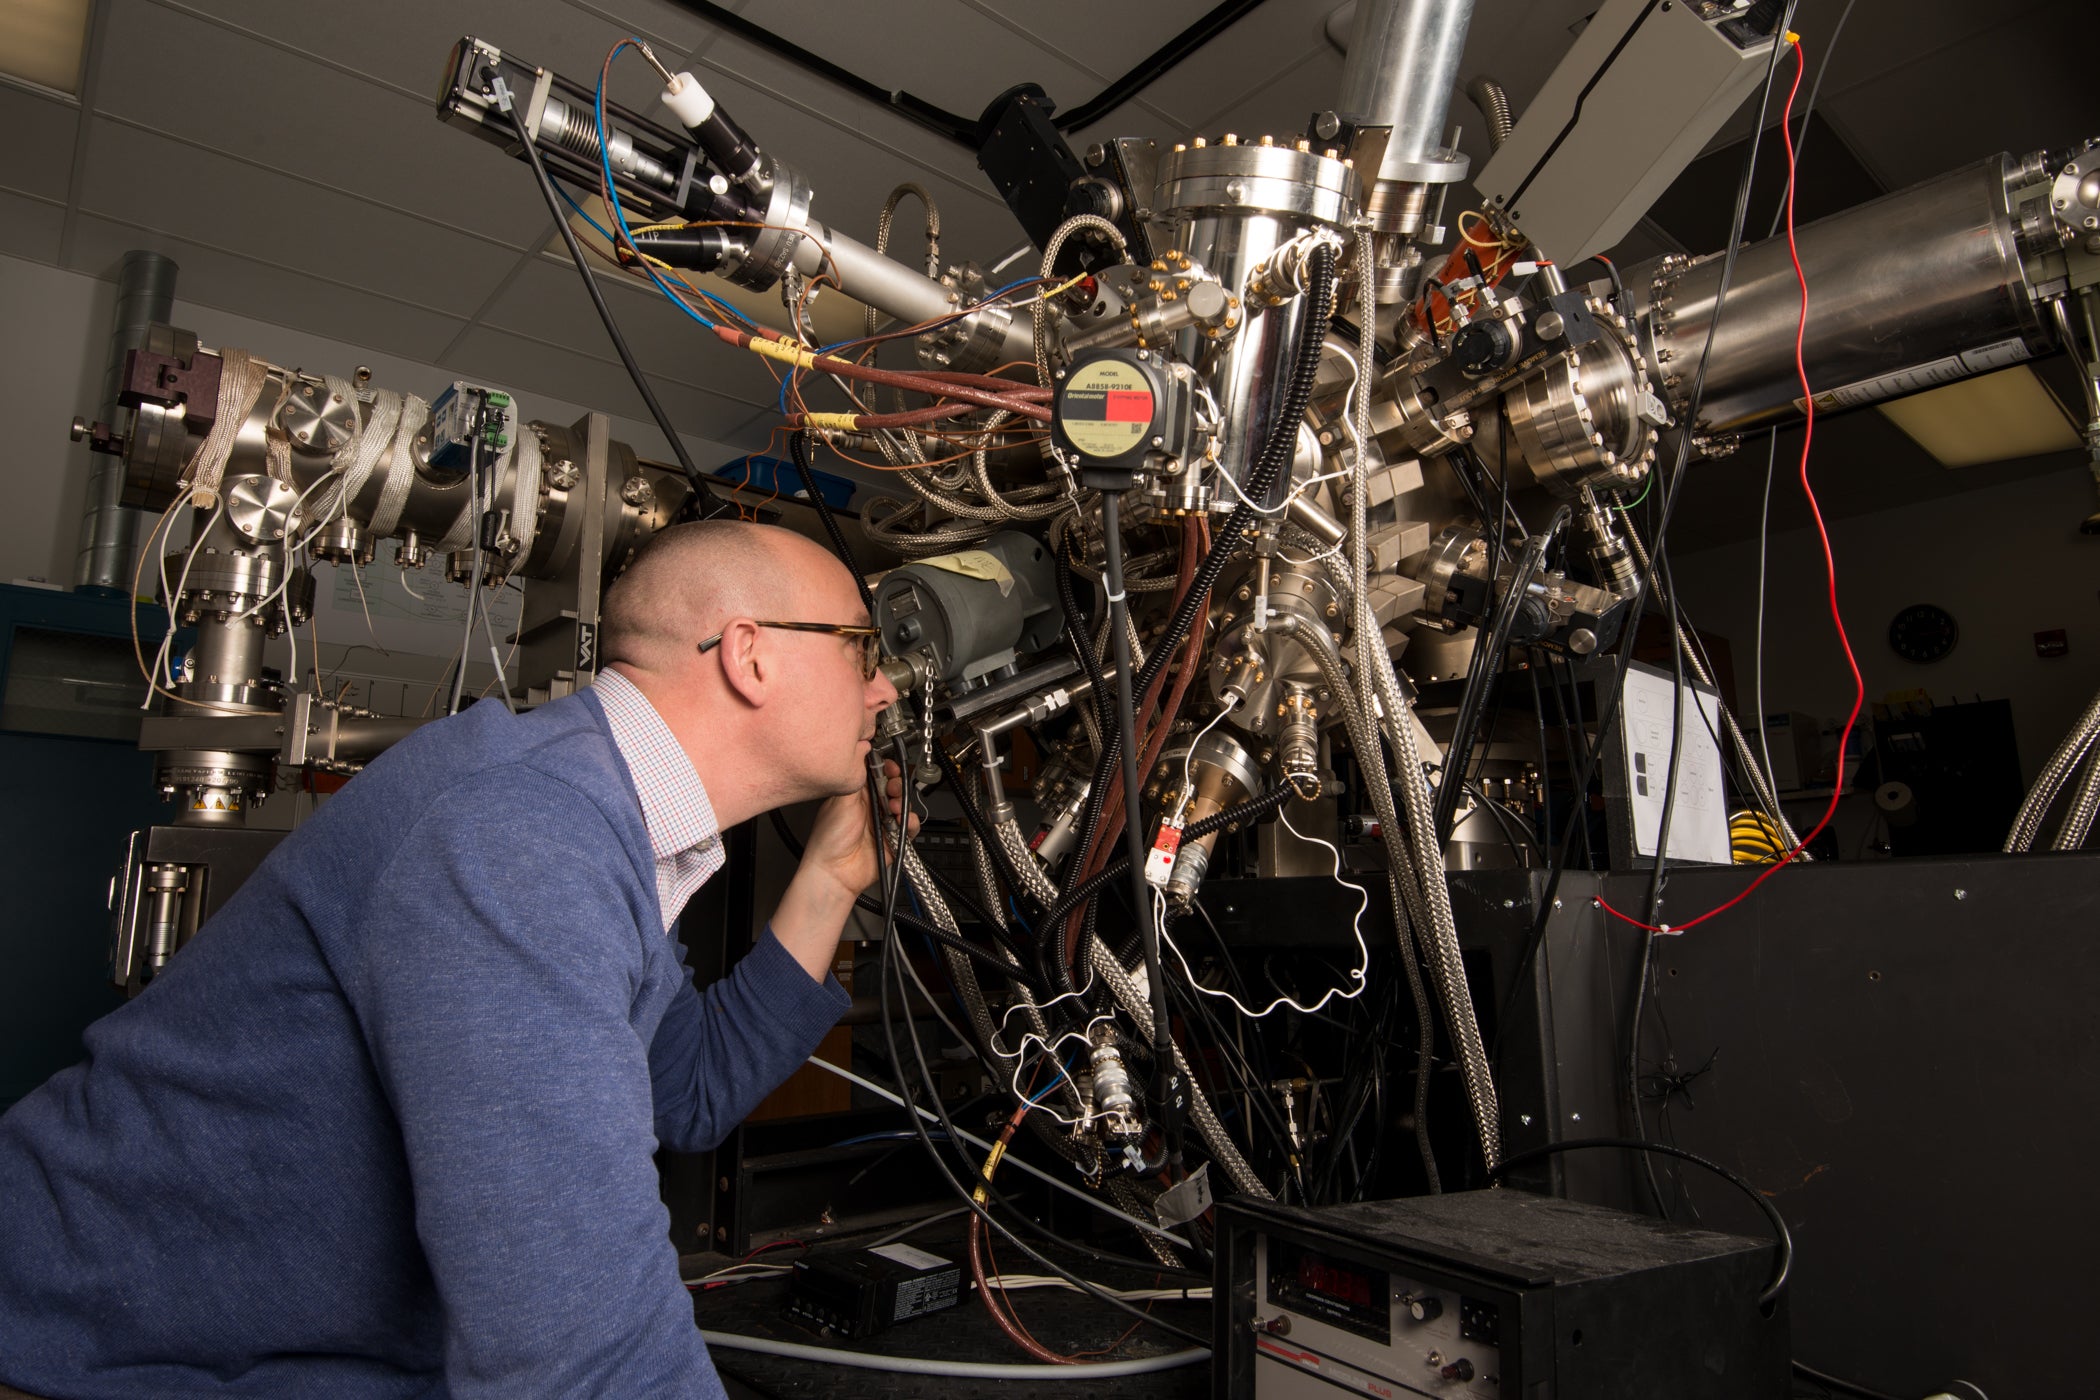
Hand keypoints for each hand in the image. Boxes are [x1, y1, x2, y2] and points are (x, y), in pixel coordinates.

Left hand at [799, 761, 916, 899]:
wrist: (836, 872)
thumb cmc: (830, 841)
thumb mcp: (841, 801)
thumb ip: (855, 778)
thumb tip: (863, 753)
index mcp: (856, 795)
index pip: (877, 774)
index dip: (886, 769)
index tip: (890, 768)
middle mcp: (871, 807)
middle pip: (893, 788)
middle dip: (897, 785)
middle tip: (892, 789)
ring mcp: (883, 822)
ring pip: (904, 805)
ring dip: (904, 804)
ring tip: (895, 809)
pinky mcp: (894, 839)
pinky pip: (910, 826)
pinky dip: (910, 823)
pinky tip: (901, 823)